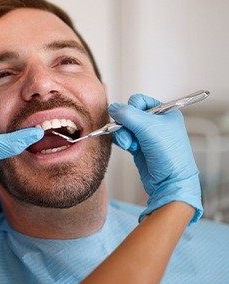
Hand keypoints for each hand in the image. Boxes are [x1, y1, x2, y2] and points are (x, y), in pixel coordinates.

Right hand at [108, 93, 201, 224]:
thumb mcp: (148, 127)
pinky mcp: (139, 146)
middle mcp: (156, 122)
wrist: (170, 182)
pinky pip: (123, 137)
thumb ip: (127, 114)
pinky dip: (123, 141)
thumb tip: (112, 107)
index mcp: (164, 112)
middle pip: (129, 114)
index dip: (132, 108)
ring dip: (123, 135)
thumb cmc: (168, 154)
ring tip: (130, 145)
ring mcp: (146, 135)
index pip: (140, 100)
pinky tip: (129, 148)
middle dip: (125, 124)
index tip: (133, 119)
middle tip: (130, 135)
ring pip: (124, 126)